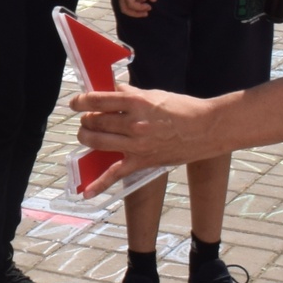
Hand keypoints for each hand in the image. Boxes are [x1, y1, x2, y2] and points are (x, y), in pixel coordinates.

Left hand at [70, 85, 222, 170]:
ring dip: (86, 137)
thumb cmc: (183, 108)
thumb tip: (110, 90)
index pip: (97, 100)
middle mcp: (133, 122)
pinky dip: (99, 184)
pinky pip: (115, 174)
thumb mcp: (153, 94)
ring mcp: (137, 144)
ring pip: (97, 142)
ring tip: (85, 134)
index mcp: (136, 101)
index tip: (75, 102)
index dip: (80, 101)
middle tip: (86, 119)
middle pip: (95, 121)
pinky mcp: (143, 161)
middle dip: (86, 119)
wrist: (207, 128)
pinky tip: (86, 193)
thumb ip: (129, 93)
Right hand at [112, 0, 156, 17]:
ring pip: (124, 6)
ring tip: (146, 3)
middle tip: (147, 12)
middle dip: (135, 13)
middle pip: (124, 9)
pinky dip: (133, 2)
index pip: (131, 5)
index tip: (150, 6)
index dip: (141, 8)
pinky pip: (125, 0)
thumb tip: (154, 0)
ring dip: (134, 8)